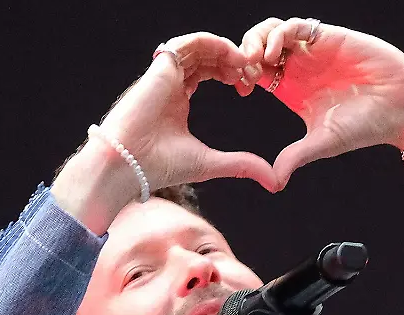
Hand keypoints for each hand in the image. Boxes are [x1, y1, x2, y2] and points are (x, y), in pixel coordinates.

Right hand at [94, 32, 278, 192]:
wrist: (128, 165)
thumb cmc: (160, 167)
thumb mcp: (212, 163)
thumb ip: (242, 165)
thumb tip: (275, 182)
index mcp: (179, 100)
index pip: (209, 73)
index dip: (233, 73)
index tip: (249, 88)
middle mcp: (172, 83)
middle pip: (207, 57)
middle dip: (234, 61)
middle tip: (254, 75)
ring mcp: (165, 75)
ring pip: (199, 47)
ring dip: (226, 50)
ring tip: (246, 64)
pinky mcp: (161, 69)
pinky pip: (188, 44)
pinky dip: (212, 43)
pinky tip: (232, 56)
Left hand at [237, 18, 403, 186]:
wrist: (399, 106)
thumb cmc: (365, 126)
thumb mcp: (323, 143)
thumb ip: (295, 157)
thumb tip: (273, 183)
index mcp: (291, 90)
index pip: (254, 73)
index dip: (241, 75)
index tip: (241, 88)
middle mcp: (299, 68)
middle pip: (257, 47)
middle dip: (243, 53)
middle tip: (243, 69)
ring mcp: (313, 50)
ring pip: (272, 31)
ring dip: (258, 38)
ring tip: (257, 58)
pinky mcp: (328, 37)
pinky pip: (297, 26)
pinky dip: (281, 33)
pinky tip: (276, 51)